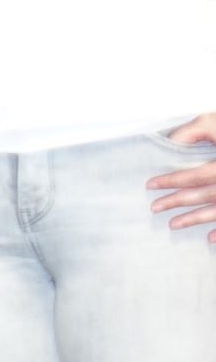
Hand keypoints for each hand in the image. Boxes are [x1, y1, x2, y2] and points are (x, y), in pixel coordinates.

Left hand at [148, 111, 215, 235]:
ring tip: (172, 225)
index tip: (151, 185)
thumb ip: (193, 131)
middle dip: (178, 201)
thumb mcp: (214, 122)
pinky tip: (209, 238)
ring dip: (195, 219)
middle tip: (155, 208)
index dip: (172, 180)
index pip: (196, 175)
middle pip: (205, 195)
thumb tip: (169, 142)